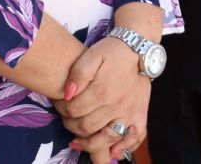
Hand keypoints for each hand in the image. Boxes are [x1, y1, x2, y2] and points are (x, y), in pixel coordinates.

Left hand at [56, 38, 149, 161]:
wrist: (138, 48)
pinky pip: (134, 138)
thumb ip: (77, 74)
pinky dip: (123, 148)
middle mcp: (117, 105)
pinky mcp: (141, 115)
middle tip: (67, 118)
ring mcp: (130, 112)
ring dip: (89, 144)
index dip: (62, 109)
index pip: (74, 111)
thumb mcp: (92, 55)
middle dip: (71, 125)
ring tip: (78, 141)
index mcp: (102, 90)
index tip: (60, 104)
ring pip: (107, 138)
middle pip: (87, 127)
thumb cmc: (112, 52)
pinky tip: (111, 152)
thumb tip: (67, 94)